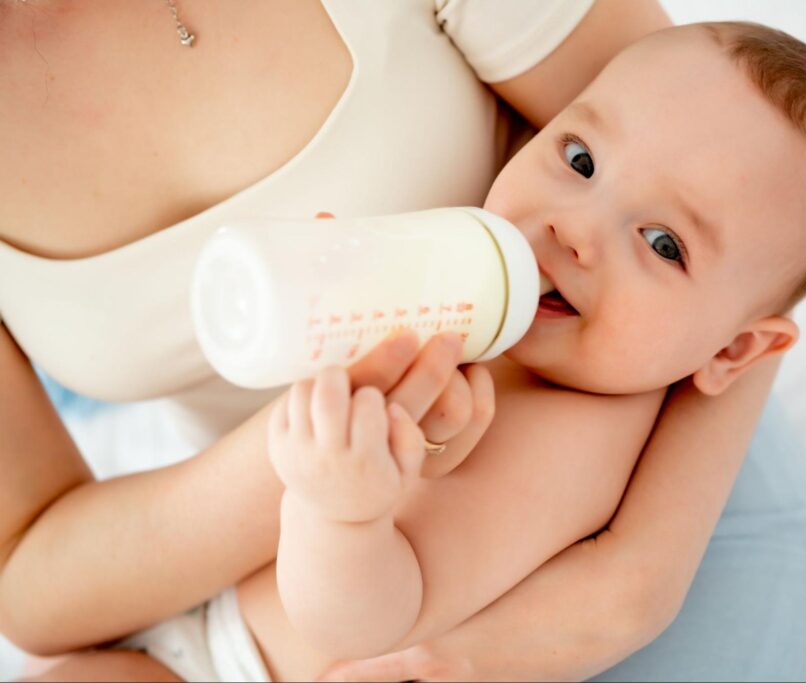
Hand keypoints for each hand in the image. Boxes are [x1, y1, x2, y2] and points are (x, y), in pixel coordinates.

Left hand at [269, 366, 425, 521]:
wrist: (333, 518)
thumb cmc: (377, 484)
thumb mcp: (407, 472)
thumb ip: (411, 438)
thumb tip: (392, 408)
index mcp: (364, 463)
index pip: (367, 405)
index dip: (372, 396)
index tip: (372, 406)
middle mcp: (327, 458)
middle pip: (327, 396)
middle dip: (339, 377)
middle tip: (345, 383)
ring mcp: (296, 452)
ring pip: (301, 392)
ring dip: (317, 385)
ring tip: (329, 396)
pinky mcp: (276, 447)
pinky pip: (284, 403)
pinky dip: (300, 398)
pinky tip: (314, 410)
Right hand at [312, 212, 495, 475]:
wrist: (338, 464)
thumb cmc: (329, 389)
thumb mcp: (318, 352)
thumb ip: (326, 292)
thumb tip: (323, 219)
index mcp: (332, 407)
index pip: (359, 391)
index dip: (384, 364)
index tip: (406, 333)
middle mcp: (368, 433)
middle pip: (407, 404)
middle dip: (431, 370)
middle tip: (448, 335)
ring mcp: (406, 447)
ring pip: (447, 416)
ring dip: (458, 379)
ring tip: (459, 343)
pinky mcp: (440, 455)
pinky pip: (473, 424)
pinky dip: (482, 396)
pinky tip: (478, 374)